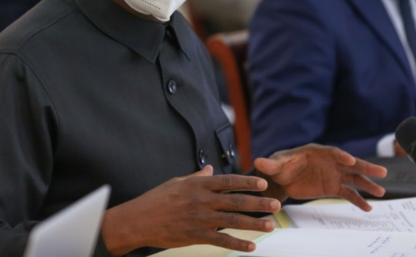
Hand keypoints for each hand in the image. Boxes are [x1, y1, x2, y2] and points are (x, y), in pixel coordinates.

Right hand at [100, 165, 279, 255]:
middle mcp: (202, 200)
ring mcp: (200, 218)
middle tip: (276, 204)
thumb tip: (211, 170)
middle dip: (259, 203)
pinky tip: (251, 246)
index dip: (248, 183)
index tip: (264, 184)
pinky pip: (222, 240)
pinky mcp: (196, 235)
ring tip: (271, 224)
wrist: (139, 220)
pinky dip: (238, 243)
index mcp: (198, 185)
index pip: (228, 181)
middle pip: (236, 201)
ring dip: (254, 223)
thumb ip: (197, 177)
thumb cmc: (156, 200)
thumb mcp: (177, 182)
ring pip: (233, 220)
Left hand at [253, 144, 386, 210]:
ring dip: (367, 184)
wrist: (280, 178)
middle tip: (382, 172)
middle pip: (350, 163)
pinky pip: (348, 193)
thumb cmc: (278, 166)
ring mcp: (333, 174)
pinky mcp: (332, 187)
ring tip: (381, 192)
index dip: (341, 156)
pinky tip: (368, 208)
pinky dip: (358, 200)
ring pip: (353, 178)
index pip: (332, 152)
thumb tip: (258, 162)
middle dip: (365, 167)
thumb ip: (270, 164)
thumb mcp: (274, 164)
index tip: (350, 161)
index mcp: (316, 152)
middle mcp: (329, 162)